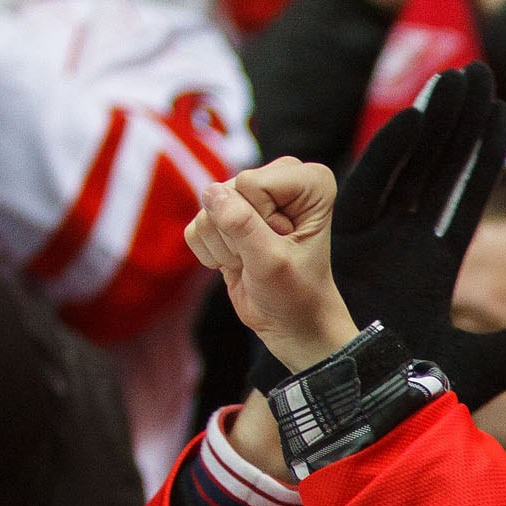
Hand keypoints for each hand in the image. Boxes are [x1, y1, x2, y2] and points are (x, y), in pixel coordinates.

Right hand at [185, 161, 361, 373]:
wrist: (292, 325)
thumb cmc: (297, 295)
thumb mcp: (272, 262)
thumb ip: (242, 225)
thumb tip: (210, 192)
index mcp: (309, 182)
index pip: (252, 183)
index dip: (263, 221)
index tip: (286, 243)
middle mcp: (280, 179)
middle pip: (228, 191)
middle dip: (241, 233)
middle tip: (267, 255)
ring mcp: (249, 196)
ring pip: (208, 209)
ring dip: (227, 247)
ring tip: (254, 262)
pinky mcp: (224, 217)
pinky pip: (196, 227)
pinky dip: (212, 253)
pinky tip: (239, 264)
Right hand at [250, 63, 505, 408]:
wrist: (358, 419)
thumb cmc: (409, 397)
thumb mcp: (482, 368)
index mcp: (428, 267)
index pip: (463, 198)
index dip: (482, 156)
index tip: (503, 114)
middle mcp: (397, 245)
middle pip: (432, 171)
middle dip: (455, 123)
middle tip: (480, 73)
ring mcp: (367, 242)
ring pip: (402, 169)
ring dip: (429, 124)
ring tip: (456, 80)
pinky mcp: (340, 248)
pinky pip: (365, 190)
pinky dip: (390, 155)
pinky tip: (417, 118)